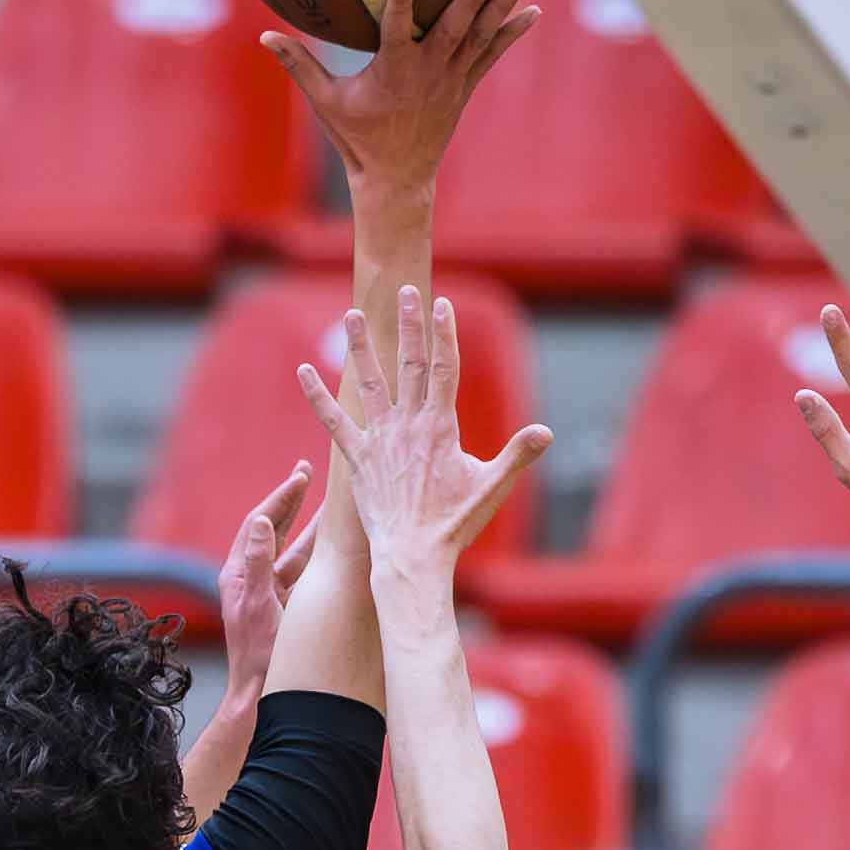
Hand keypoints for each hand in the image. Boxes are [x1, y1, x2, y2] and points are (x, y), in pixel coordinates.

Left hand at [217, 461, 318, 706]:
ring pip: (293, 549)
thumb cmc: (259, 657)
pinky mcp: (284, 606)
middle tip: (307, 471)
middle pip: (273, 529)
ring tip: (330, 502)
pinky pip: (303, 571)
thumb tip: (259, 520)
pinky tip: (336, 543)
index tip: (302, 475)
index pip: (260, 523)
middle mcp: (251, 578)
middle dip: (292, 501)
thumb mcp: (259, 605)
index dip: (282, 497)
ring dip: (311, 525)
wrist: (260, 695)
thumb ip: (259, 562)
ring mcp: (269, 592)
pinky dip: (319, 555)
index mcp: (238, 574)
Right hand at [263, 0, 538, 201]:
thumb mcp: (325, 103)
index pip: (394, 33)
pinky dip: (513, 33)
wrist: (397, 180)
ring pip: (479, 38)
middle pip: (452, 32)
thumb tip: (265, 36)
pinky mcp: (464, 86)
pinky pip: (492, 55)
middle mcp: (427, 74)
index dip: (399, 7)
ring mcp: (451, 80)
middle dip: (469, 3)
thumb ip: (299, 66)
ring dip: (501, 8)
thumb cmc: (358, 139)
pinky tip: (535, 10)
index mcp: (392, 74)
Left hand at [297, 287, 549, 585]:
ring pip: (369, 383)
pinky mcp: (358, 459)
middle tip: (403, 291)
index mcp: (441, 426)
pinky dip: (317, 395)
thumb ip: (517, 455)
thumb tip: (546, 432)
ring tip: (352, 314)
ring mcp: (380, 440)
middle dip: (408, 325)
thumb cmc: (454, 525)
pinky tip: (302, 371)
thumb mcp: (492, 487)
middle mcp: (408, 425)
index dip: (443, 334)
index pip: (444, 368)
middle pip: (409, 364)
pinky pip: (334, 421)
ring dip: (360, 347)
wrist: (412, 558)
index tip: (441, 304)